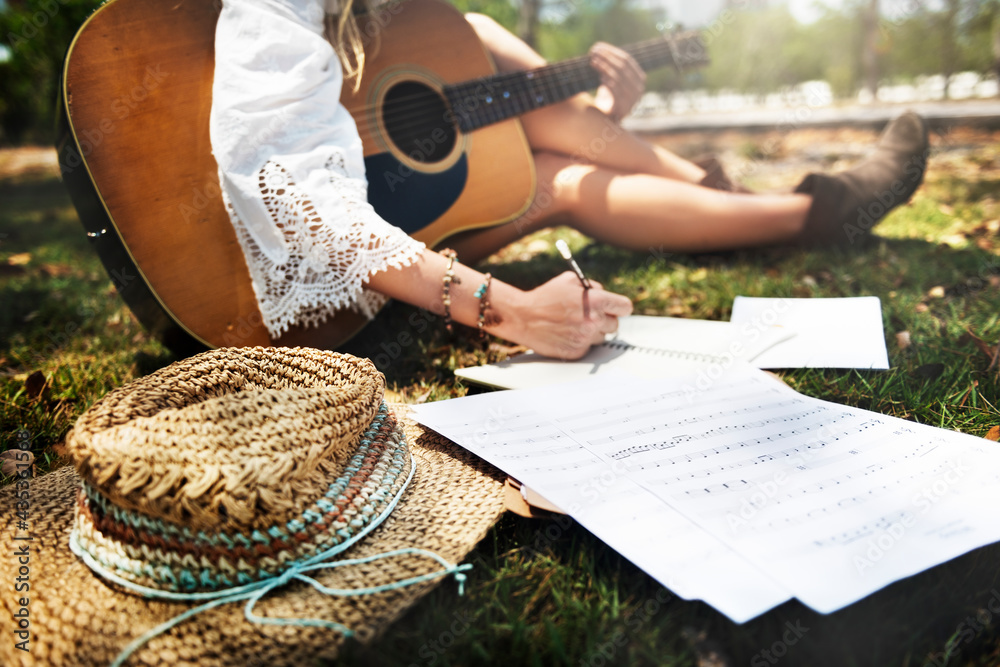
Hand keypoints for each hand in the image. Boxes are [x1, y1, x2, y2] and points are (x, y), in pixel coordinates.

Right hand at [499, 272, 632, 359]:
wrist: (523, 317)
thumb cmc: (545, 297)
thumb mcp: (570, 280)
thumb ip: (592, 286)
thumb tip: (603, 293)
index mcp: (596, 301)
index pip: (625, 307)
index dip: (620, 307)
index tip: (616, 308)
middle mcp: (593, 321)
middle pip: (615, 325)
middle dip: (605, 320)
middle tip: (590, 316)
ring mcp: (585, 338)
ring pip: (601, 337)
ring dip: (593, 332)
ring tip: (574, 324)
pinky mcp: (576, 351)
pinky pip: (587, 347)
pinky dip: (580, 342)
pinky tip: (567, 333)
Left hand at [589, 42, 646, 121]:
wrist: (608, 121)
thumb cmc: (608, 97)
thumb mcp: (612, 79)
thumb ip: (612, 67)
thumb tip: (599, 48)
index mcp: (639, 78)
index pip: (627, 59)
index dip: (611, 51)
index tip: (597, 46)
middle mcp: (639, 88)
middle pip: (623, 67)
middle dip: (607, 57)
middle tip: (593, 52)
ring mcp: (633, 99)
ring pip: (619, 78)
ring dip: (605, 67)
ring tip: (593, 62)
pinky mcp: (624, 109)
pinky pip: (617, 92)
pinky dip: (609, 83)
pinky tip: (600, 78)